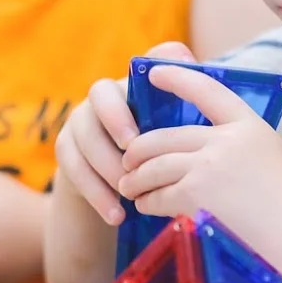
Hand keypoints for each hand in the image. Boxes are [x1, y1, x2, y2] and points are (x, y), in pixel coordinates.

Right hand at [53, 41, 196, 225]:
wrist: (124, 184)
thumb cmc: (165, 155)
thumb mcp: (181, 137)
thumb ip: (195, 113)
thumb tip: (215, 87)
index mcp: (138, 85)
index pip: (140, 66)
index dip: (148, 75)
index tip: (159, 104)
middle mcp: (105, 95)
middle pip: (101, 93)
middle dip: (117, 120)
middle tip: (133, 148)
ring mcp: (81, 119)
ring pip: (85, 134)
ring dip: (107, 166)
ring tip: (129, 195)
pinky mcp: (67, 147)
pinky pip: (73, 166)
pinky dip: (96, 193)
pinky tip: (116, 215)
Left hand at [116, 62, 281, 240]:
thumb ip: (260, 138)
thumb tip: (239, 135)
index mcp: (248, 126)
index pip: (207, 91)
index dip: (177, 78)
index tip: (154, 73)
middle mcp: (225, 141)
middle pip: (165, 136)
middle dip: (140, 149)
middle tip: (129, 160)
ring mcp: (208, 168)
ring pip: (155, 166)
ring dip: (136, 178)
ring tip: (129, 186)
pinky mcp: (194, 197)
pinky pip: (158, 195)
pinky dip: (147, 201)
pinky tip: (145, 206)